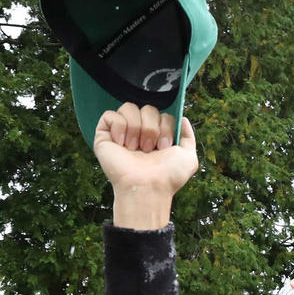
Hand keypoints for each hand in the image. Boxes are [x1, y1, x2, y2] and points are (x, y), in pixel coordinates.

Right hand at [93, 104, 198, 228]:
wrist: (148, 187)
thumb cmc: (168, 177)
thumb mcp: (188, 157)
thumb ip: (188, 137)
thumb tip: (183, 118)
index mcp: (157, 135)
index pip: (162, 114)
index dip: (166, 127)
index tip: (165, 147)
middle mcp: (140, 132)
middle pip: (148, 108)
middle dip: (152, 129)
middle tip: (149, 149)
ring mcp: (121, 133)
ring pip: (129, 107)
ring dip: (136, 129)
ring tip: (135, 149)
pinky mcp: (104, 135)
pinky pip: (110, 115)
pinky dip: (119, 127)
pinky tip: (122, 144)